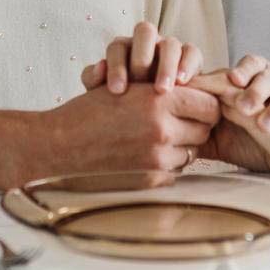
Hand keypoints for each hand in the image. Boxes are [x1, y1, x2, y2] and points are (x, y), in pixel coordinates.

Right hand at [40, 82, 219, 174]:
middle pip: (205, 130)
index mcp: (159, 101)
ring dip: (181, 146)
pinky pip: (175, 172)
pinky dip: (165, 165)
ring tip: (155, 138)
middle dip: (194, 125)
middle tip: (176, 120)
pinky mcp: (151, 181)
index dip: (203, 103)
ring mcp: (158, 159)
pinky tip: (143, 156)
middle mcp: (163, 130)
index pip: (210, 105)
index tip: (193, 104)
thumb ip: (165, 91)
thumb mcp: (129, 88)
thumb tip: (198, 94)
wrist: (60, 145)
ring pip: (192, 152)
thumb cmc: (91, 111)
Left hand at [79, 21, 201, 93]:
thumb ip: (95, 80)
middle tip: (140, 82)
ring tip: (162, 90)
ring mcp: (170, 47)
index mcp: (124, 48)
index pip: (118, 46)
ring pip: (170, 44)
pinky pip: (192, 52)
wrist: (154, 116)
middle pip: (145, 32)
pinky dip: (188, 65)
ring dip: (166, 65)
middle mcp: (148, 43)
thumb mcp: (105, 95)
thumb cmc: (124, 104)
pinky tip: (183, 83)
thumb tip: (99, 66)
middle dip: (142, 57)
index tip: (116, 91)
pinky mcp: (191, 57)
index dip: (116, 66)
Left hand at [189, 73, 269, 176]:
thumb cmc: (258, 142)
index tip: (204, 92)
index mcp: (245, 82)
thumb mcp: (225, 137)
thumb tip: (166, 135)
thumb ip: (201, 131)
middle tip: (243, 105)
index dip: (217, 79)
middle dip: (253, 86)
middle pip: (262, 69)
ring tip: (264, 125)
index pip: (229, 73)